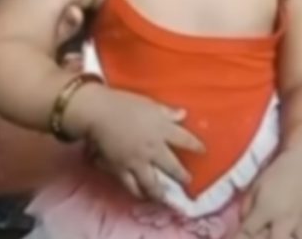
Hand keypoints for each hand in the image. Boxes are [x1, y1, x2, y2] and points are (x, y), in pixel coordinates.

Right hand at [64, 84, 204, 201]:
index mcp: (162, 130)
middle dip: (182, 176)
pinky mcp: (121, 169)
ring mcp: (137, 162)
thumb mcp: (150, 104)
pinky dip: (137, 192)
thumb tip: (183, 114)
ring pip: (153, 183)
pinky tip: (141, 194)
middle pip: (173, 167)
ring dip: (160, 192)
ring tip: (164, 197)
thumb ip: (167, 113)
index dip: (196, 146)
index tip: (203, 151)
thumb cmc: (124, 104)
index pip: (185, 140)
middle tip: (187, 181)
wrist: (99, 113)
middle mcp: (153, 149)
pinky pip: (131, 185)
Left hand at [238, 152, 301, 238]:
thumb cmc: (276, 174)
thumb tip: (245, 228)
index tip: (240, 236)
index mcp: (266, 210)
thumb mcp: (255, 187)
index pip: (248, 232)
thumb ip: (246, 210)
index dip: (241, 238)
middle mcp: (284, 220)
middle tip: (266, 234)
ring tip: (287, 236)